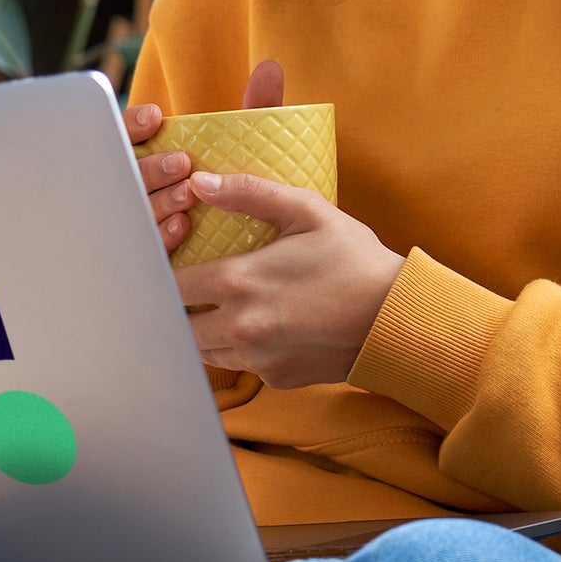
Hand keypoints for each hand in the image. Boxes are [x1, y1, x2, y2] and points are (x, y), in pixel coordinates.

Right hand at [121, 61, 286, 253]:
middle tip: (182, 163)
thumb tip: (271, 68)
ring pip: (136, 211)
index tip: (155, 116)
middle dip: (151, 166)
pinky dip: (161, 235)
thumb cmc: (248, 190)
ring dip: (158, 200)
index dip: (131, 125)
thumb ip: (257, 109)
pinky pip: (145, 250)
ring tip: (188, 195)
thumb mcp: (249, 148)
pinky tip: (182, 227)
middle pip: (127, 176)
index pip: (123, 136)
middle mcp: (141, 189)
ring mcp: (144, 226)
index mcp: (152, 157)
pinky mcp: (153, 259)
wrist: (263, 251)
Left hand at [177, 170, 405, 388]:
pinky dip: (240, 349)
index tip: (170, 263)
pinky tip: (261, 328)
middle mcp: (240, 327)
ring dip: (204, 330)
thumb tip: (200, 182)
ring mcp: (257, 358)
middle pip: (177, 325)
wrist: (397, 318)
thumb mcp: (308, 211)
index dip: (163, 274)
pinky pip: (240, 365)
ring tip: (222, 308)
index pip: (170, 285)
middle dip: (178, 307)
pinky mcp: (275, 378)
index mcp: (239, 282)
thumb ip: (249, 193)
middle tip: (192, 289)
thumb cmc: (355, 259)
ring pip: (203, 350)